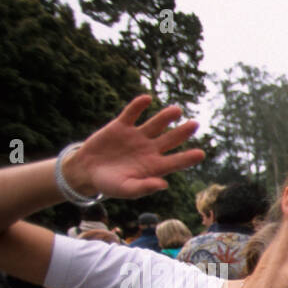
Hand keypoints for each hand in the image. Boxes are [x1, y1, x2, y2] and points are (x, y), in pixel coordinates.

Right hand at [64, 95, 203, 198]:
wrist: (87, 171)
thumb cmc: (109, 185)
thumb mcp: (126, 189)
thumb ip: (144, 187)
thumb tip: (164, 184)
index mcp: (154, 167)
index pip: (176, 162)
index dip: (188, 158)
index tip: (201, 154)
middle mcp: (149, 150)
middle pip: (170, 139)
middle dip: (182, 132)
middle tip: (195, 124)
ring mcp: (136, 137)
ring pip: (155, 124)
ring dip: (165, 117)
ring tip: (177, 110)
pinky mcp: (121, 126)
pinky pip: (132, 114)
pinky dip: (138, 106)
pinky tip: (147, 99)